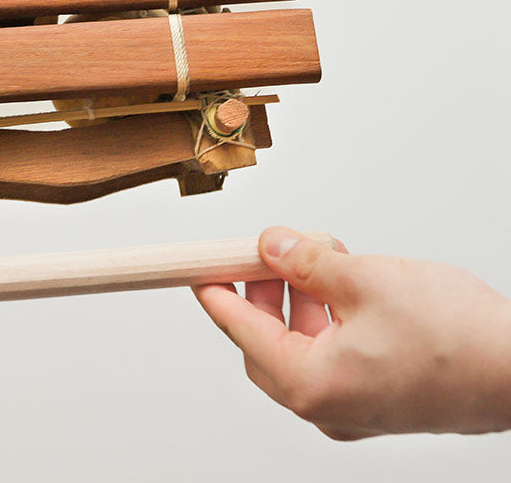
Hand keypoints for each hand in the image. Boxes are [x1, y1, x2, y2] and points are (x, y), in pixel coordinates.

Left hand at [193, 228, 510, 438]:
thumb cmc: (457, 339)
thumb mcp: (363, 278)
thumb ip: (303, 260)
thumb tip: (268, 245)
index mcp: (312, 383)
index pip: (240, 330)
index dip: (216, 290)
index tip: (196, 267)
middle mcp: (327, 405)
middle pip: (264, 342)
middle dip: (260, 291)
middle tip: (262, 253)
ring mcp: (353, 408)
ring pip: (298, 346)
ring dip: (295, 299)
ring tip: (314, 258)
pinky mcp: (376, 398)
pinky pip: (329, 355)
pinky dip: (324, 317)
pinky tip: (339, 284)